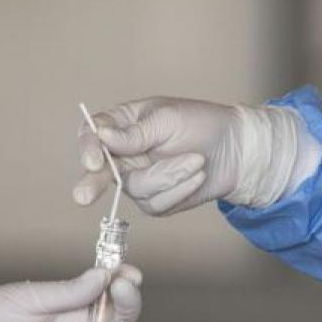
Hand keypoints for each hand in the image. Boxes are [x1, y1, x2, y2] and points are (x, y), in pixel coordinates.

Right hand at [73, 97, 312, 214]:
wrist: (239, 150)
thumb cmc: (203, 123)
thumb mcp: (169, 118)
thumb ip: (134, 132)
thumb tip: (103, 136)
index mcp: (122, 125)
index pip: (93, 134)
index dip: (89, 148)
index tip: (95, 160)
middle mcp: (123, 155)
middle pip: (98, 173)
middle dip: (91, 184)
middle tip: (82, 197)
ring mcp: (137, 180)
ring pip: (136, 189)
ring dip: (169, 176)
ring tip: (196, 160)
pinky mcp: (155, 201)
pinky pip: (156, 203)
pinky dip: (180, 189)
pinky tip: (197, 175)